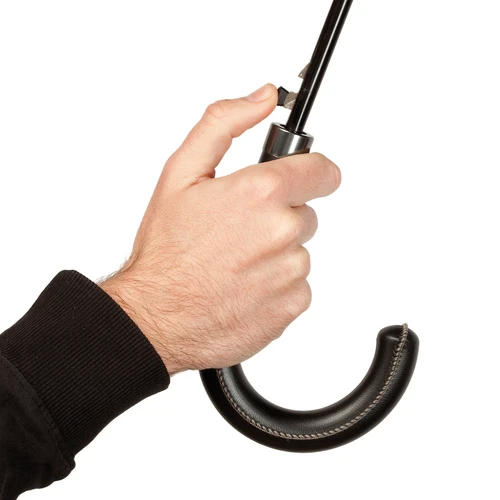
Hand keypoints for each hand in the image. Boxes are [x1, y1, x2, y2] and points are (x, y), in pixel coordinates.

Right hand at [99, 83, 340, 374]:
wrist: (155, 317)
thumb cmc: (165, 251)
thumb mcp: (181, 173)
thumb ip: (224, 124)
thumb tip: (262, 98)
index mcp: (260, 194)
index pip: (322, 171)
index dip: (311, 171)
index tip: (302, 177)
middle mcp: (282, 232)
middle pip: (305, 213)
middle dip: (278, 216)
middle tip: (239, 229)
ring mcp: (290, 272)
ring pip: (299, 250)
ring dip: (275, 253)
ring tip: (235, 261)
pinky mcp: (292, 305)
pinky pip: (297, 285)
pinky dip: (276, 284)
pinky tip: (243, 286)